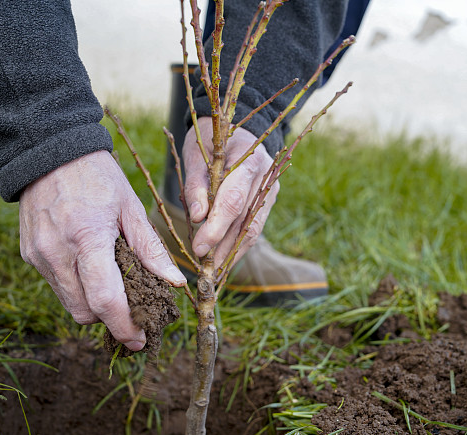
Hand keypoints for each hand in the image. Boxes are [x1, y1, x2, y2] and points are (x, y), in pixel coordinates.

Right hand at [19, 151, 186, 350]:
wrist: (48, 152)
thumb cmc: (98, 176)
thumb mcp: (131, 207)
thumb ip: (151, 249)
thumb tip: (174, 284)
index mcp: (88, 237)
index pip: (104, 299)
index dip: (123, 326)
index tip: (140, 340)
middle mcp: (58, 252)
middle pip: (84, 312)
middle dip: (110, 320)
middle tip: (133, 315)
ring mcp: (39, 256)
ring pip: (68, 304)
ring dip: (93, 307)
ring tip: (114, 291)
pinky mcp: (29, 255)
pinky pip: (56, 287)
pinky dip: (76, 288)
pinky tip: (91, 270)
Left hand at [182, 117, 277, 268]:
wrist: (236, 131)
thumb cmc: (211, 140)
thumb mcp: (196, 155)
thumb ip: (197, 185)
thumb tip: (199, 218)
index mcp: (249, 160)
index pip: (233, 200)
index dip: (216, 227)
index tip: (199, 248)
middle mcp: (266, 178)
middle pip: (245, 221)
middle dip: (223, 248)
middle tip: (204, 270)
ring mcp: (270, 192)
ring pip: (252, 230)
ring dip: (232, 253)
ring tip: (212, 272)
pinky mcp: (267, 203)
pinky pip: (253, 229)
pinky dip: (238, 247)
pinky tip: (223, 261)